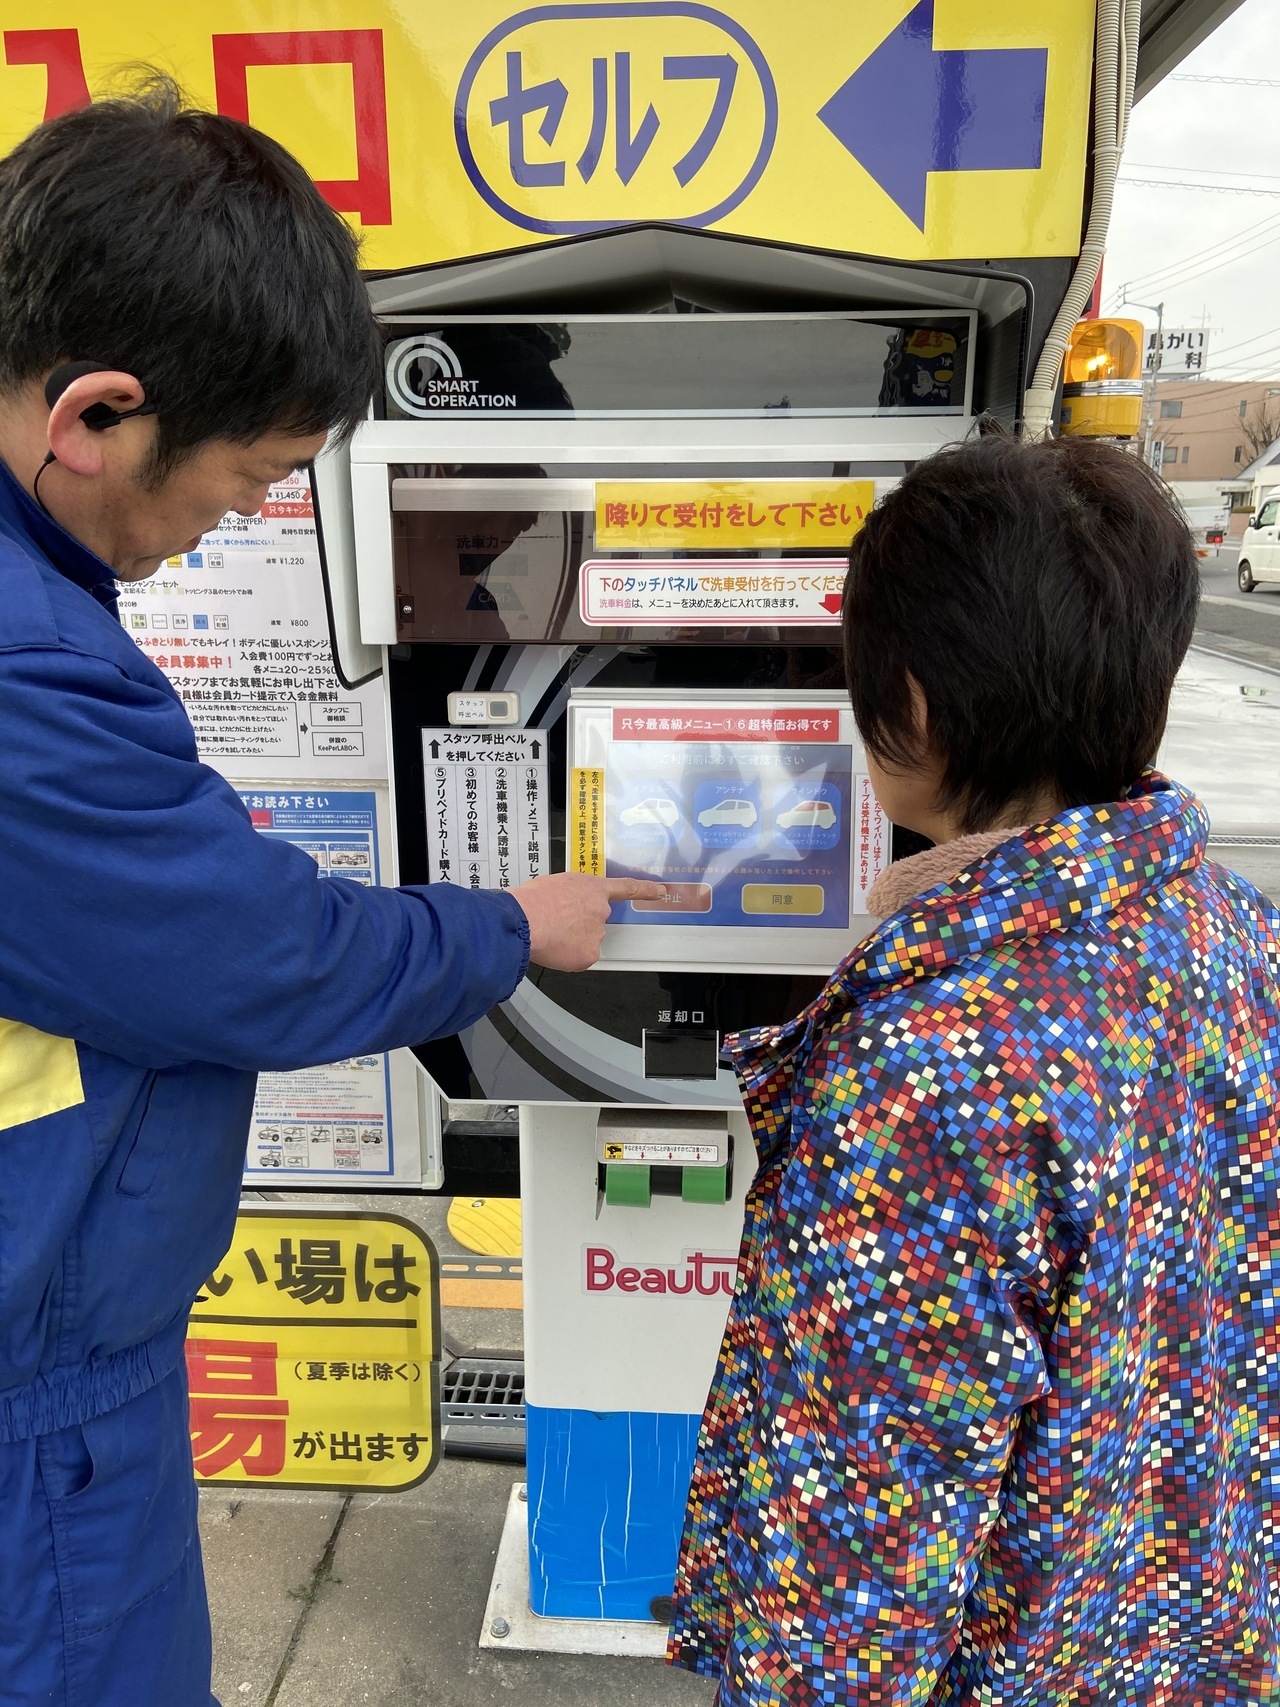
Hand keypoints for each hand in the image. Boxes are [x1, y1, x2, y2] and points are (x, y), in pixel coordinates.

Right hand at [509, 873, 666, 971]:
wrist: (526, 919)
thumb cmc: (533, 900)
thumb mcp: (555, 884)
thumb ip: (570, 893)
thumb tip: (565, 904)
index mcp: (592, 888)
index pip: (627, 888)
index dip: (646, 891)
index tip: (661, 892)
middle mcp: (600, 911)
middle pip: (595, 921)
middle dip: (578, 924)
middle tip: (556, 923)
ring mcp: (597, 933)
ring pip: (586, 940)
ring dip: (571, 939)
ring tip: (550, 933)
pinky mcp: (590, 954)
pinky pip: (580, 957)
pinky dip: (568, 956)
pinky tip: (554, 948)